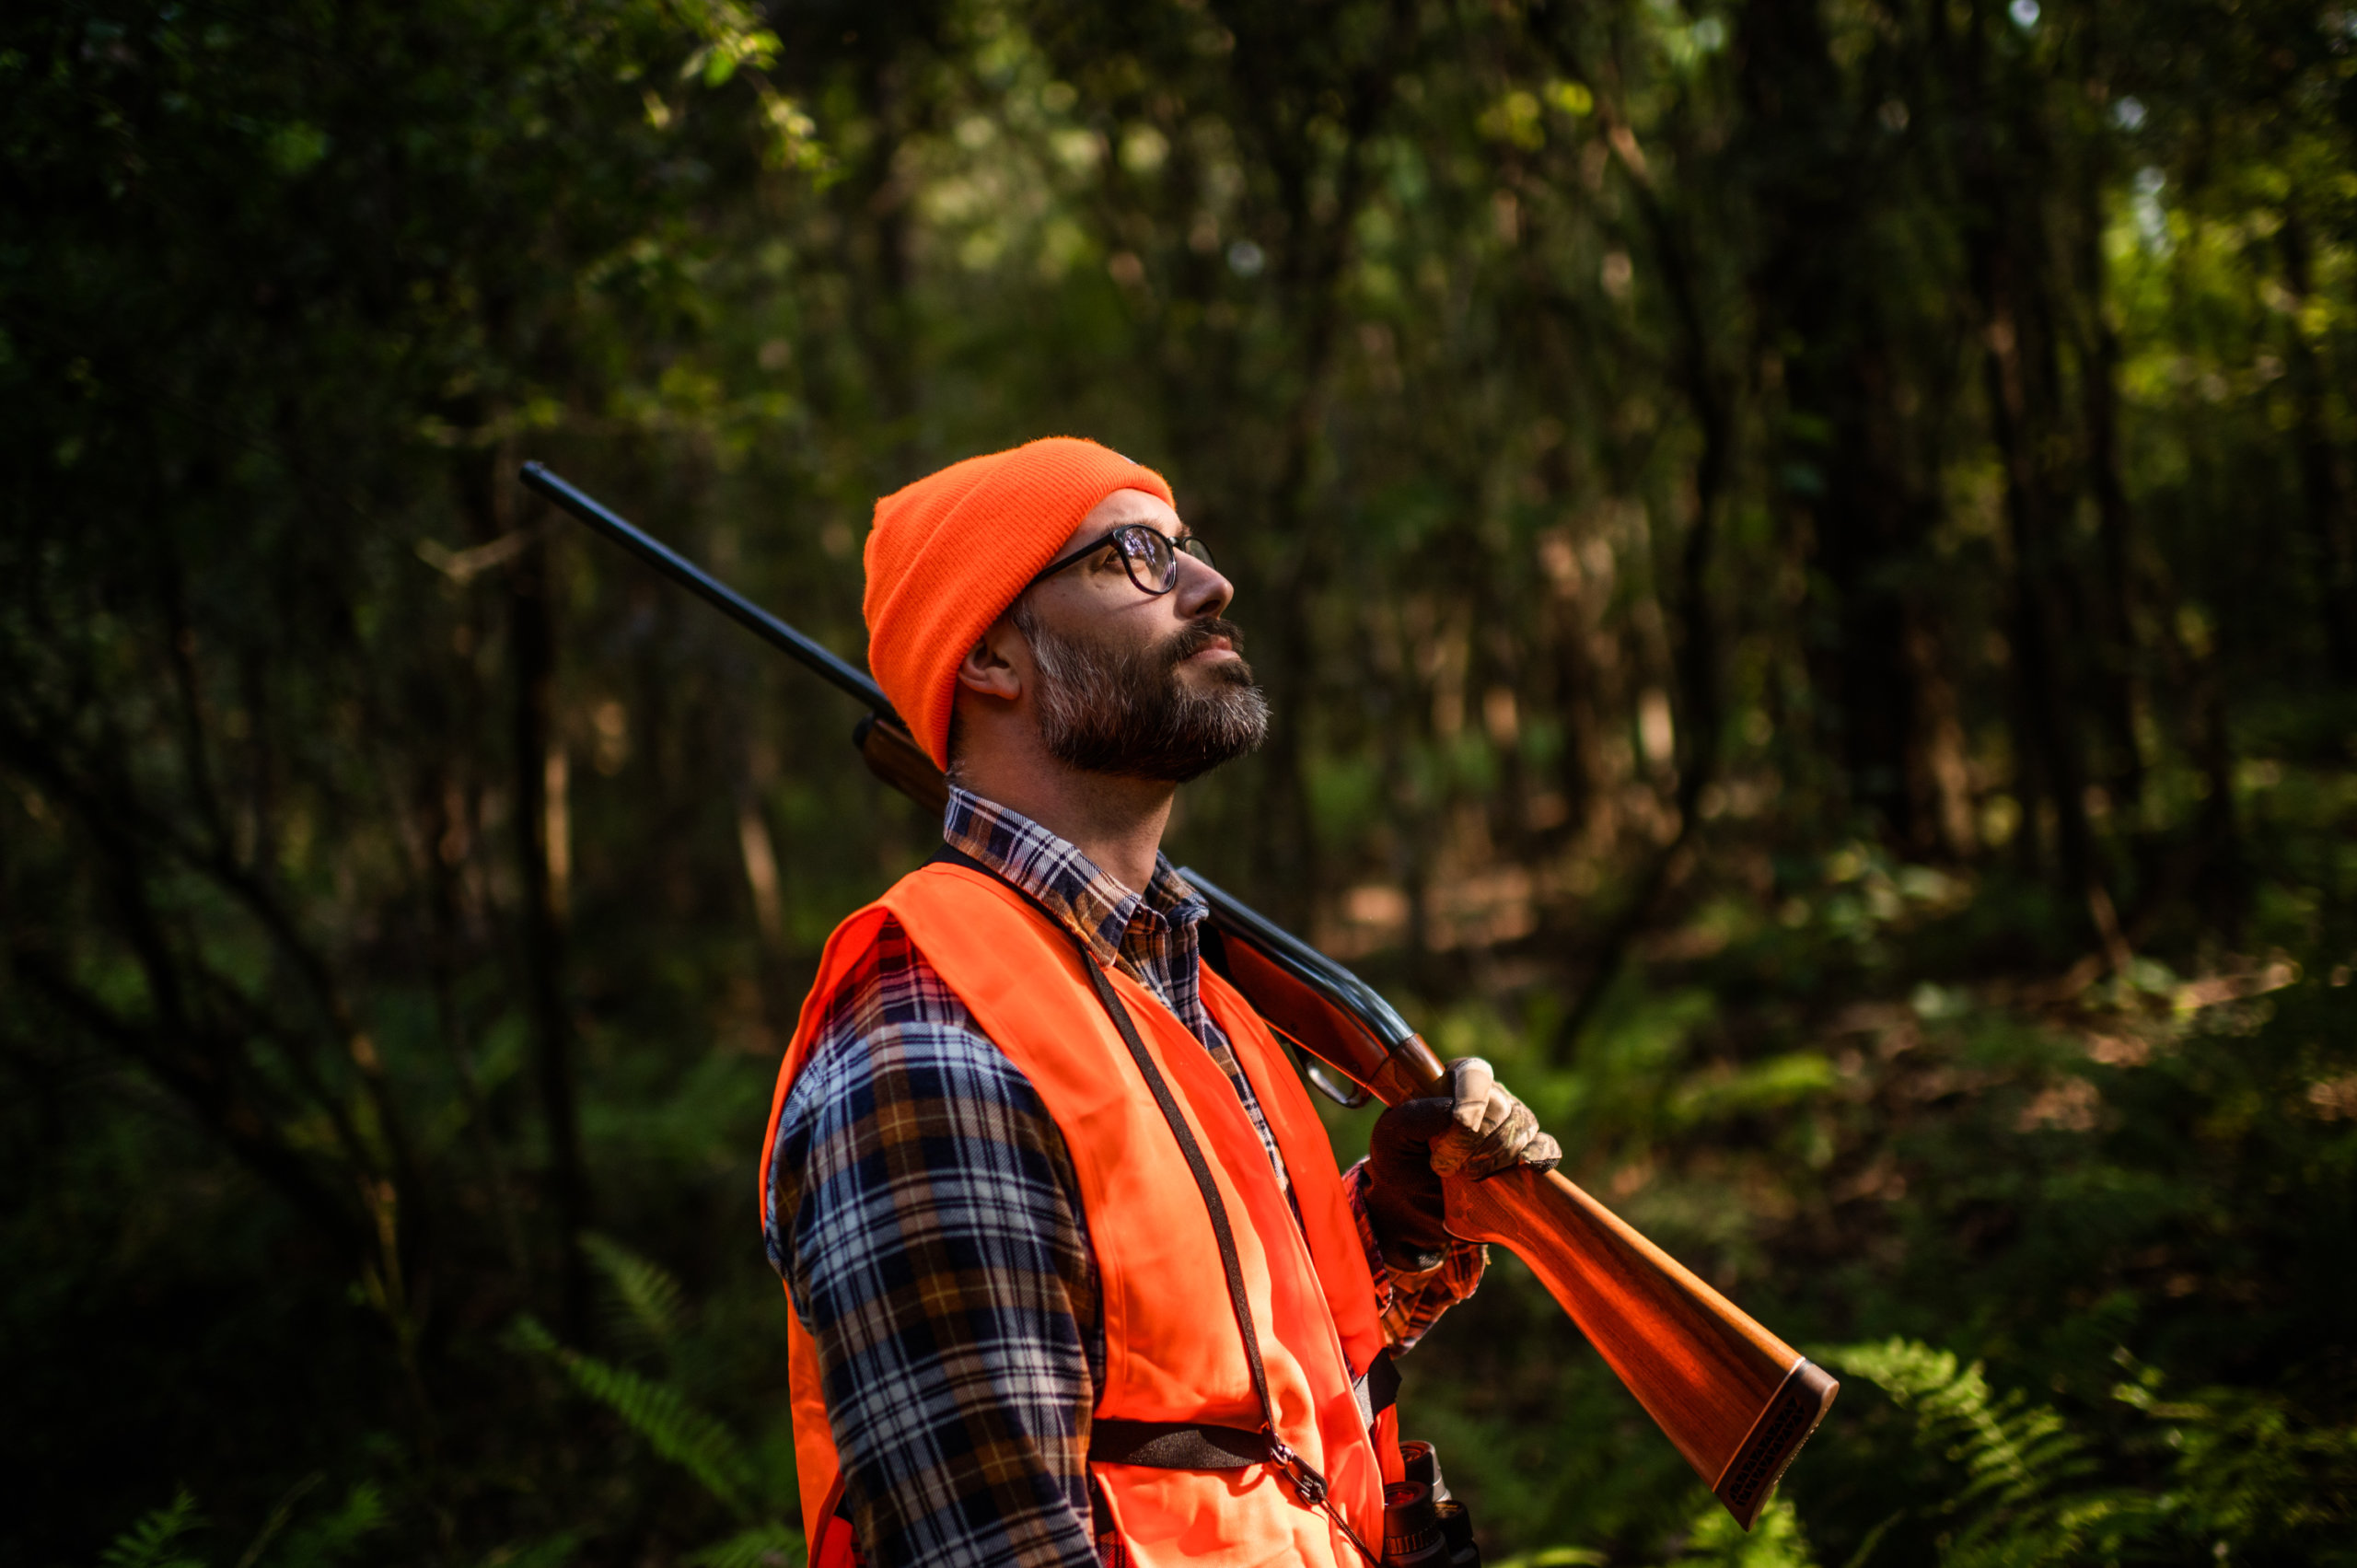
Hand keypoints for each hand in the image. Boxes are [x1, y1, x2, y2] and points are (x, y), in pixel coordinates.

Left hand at [1363, 1058, 1561, 1271]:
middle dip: (1477, 1139)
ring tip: (1471, 1177)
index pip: (1474, 1074)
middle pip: (1500, 1105)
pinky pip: (1546, 1146)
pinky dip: (1540, 1155)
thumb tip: (1452, 1110)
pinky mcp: (1524, 1156)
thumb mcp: (1390, 1136)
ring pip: (1523, 1125)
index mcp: (1452, 1082)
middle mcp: (1486, 1098)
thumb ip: (1413, 1116)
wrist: (1413, 1209)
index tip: (1460, 1124)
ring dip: (1498, 1154)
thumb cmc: (1398, 1163)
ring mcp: (1509, 1125)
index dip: (1472, 1099)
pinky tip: (1525, 1166)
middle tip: (1447, 1167)